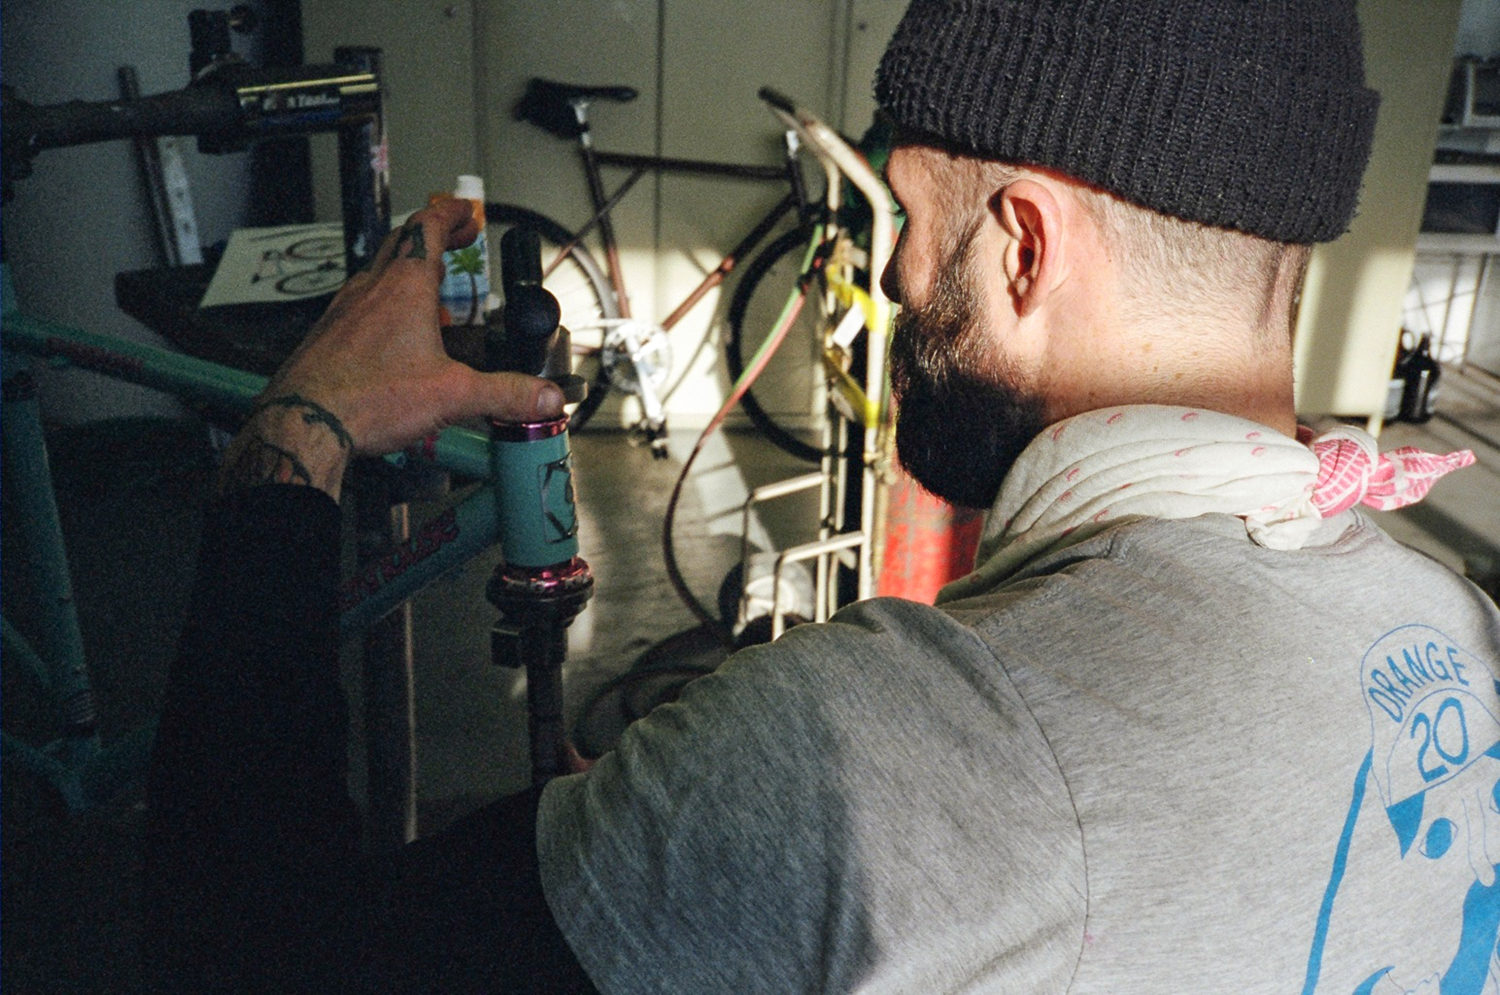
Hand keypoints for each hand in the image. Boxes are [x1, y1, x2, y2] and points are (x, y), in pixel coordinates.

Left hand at [220, 199, 564, 498]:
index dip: (451, 213)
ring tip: (431, 290)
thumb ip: (506, 393)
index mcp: (404, 287)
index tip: (465, 211)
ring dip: (407, 270)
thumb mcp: (454, 395)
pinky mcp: (329, 335)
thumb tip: (543, 396)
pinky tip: (395, 337)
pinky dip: (384, 304)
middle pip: (401, 241)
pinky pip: (361, 305)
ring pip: (379, 273)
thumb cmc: (364, 397)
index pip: (428, 226)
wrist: (304, 421)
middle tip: (454, 239)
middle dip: (433, 235)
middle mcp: (371, 290)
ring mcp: (345, 310)